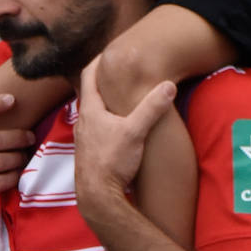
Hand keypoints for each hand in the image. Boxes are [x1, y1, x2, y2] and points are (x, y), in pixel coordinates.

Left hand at [74, 59, 175, 216]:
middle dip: (102, 81)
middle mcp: (82, 122)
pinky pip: (96, 129)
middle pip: (89, 93)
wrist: (98, 197)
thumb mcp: (135, 132)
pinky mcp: (89, 153)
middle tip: (116, 73)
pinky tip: (118, 129)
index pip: (87, 76)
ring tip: (119, 99)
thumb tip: (168, 85)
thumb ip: (152, 108)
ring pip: (92, 113)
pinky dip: (105, 122)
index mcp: (90, 110)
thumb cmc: (112, 162)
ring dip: (104, 103)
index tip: (108, 52)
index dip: (97, 61)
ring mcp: (84, 139)